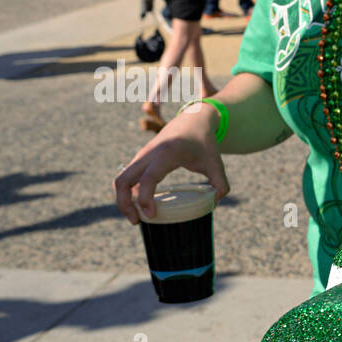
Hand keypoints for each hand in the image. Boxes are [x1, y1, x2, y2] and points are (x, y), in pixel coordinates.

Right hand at [114, 102, 229, 222]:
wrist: (192, 120)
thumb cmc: (204, 143)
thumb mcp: (216, 163)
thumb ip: (221, 185)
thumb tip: (213, 204)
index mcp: (167, 154)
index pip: (148, 178)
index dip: (146, 199)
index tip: (152, 215)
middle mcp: (149, 154)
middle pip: (123, 180)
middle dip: (124, 203)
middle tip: (137, 221)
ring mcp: (141, 156)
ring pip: (120, 179)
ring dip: (123, 199)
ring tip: (137, 217)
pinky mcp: (140, 159)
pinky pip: (126, 177)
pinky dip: (127, 192)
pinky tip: (140, 205)